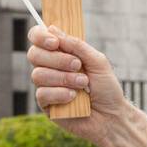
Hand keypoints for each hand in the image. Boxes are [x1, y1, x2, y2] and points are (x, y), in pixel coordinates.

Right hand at [27, 23, 128, 144]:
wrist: (112, 116)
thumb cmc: (106, 88)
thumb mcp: (97, 61)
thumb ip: (77, 45)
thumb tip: (52, 29)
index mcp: (60, 53)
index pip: (38, 37)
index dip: (40, 36)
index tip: (55, 42)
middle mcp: (50, 68)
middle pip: (34, 54)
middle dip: (57, 59)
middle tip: (77, 65)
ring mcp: (46, 86)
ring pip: (38, 75)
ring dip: (63, 78)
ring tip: (82, 84)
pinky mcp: (46, 105)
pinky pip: (42, 94)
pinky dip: (60, 94)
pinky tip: (74, 98)